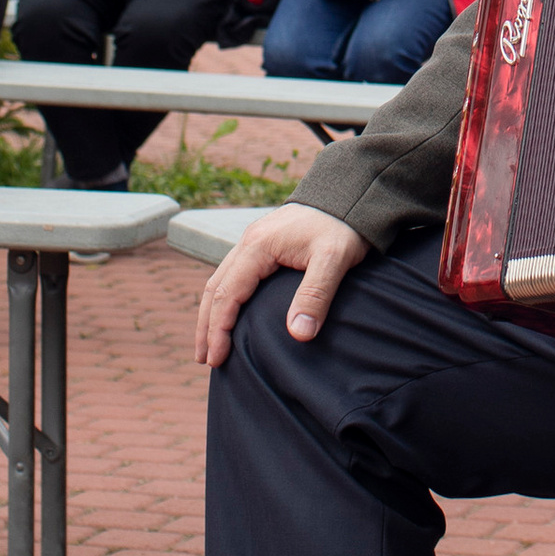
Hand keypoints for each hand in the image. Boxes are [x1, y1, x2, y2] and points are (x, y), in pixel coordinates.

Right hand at [194, 205, 367, 366]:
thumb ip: (315, 295)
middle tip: (205, 360)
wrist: (350, 195)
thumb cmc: (342, 226)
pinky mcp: (263, 245)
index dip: (218, 329)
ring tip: (209, 345)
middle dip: (206, 326)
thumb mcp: (334, 260)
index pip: (227, 294)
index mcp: (258, 246)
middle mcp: (248, 242)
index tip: (216, 359)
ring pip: (220, 281)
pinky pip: (234, 275)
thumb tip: (298, 335)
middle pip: (215, 288)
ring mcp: (253, 242)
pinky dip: (225, 299)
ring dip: (211, 313)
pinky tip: (229, 315)